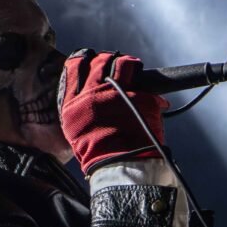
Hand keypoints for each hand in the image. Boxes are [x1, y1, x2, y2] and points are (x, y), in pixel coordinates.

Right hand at [57, 49, 167, 176]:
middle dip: (110, 61)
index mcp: (74, 102)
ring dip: (129, 66)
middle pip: (101, 61)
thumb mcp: (76, 128)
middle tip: (117, 68)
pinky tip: (153, 99)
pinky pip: (146, 84)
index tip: (93, 61)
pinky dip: (150, 90)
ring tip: (134, 74)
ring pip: (123, 64)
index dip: (86, 59)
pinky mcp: (139, 97)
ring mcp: (117, 93)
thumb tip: (88, 91)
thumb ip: (79, 106)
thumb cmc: (96, 153)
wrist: (118, 167)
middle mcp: (93, 93)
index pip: (76, 65)